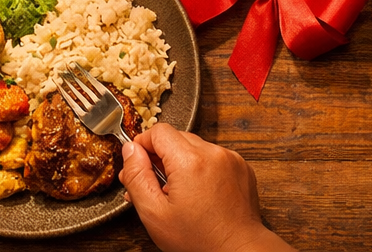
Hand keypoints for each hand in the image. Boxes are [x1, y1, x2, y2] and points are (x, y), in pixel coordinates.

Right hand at [118, 124, 291, 251]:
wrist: (238, 251)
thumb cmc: (199, 240)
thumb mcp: (155, 214)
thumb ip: (137, 178)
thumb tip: (130, 151)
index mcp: (189, 161)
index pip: (158, 131)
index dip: (143, 145)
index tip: (139, 162)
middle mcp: (213, 154)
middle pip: (177, 137)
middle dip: (161, 156)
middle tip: (156, 184)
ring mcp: (230, 158)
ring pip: (195, 146)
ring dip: (182, 162)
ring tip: (179, 192)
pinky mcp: (241, 167)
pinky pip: (214, 156)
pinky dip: (202, 168)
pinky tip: (199, 192)